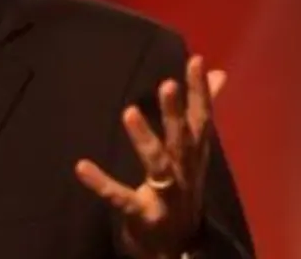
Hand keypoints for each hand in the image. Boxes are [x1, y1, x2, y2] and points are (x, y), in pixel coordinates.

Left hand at [75, 56, 226, 258]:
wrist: (175, 244)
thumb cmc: (182, 186)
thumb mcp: (195, 150)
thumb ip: (202, 111)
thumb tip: (219, 73)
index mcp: (195, 154)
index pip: (201, 118)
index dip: (200, 91)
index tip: (194, 60)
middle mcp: (184, 171)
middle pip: (182, 139)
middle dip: (176, 113)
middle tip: (167, 84)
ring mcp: (165, 194)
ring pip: (158, 164)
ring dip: (145, 139)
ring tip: (128, 112)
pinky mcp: (142, 213)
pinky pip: (120, 196)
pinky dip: (102, 183)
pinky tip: (81, 167)